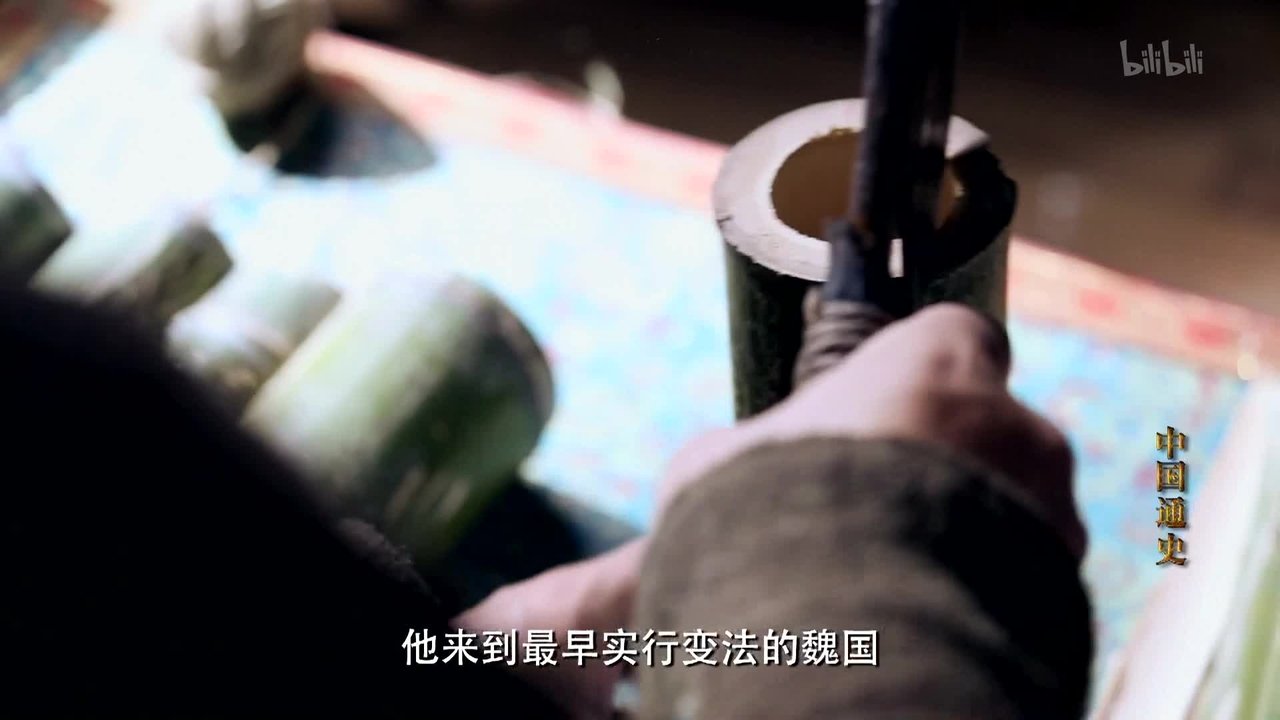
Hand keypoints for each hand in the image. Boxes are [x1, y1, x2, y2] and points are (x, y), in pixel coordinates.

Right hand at [455, 303, 1084, 718]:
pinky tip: (924, 627)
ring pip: (1006, 513)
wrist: (880, 646)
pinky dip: (981, 603)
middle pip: (973, 433)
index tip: (864, 419)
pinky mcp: (1070, 595)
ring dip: (954, 544)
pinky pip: (1027, 584)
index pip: (943, 336)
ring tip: (885, 595)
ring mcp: (1051, 516)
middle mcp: (1011, 432)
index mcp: (929, 370)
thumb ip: (603, 578)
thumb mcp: (683, 529)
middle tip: (854, 529)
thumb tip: (472, 628)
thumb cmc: (780, 539)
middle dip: (921, 474)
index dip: (904, 376)